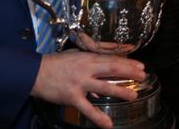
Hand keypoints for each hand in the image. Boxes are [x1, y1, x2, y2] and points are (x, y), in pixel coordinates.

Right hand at [30, 49, 145, 128]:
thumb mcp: (75, 56)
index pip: (111, 59)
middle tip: (143, 75)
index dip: (127, 62)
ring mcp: (80, 83)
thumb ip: (90, 63)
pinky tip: (108, 124)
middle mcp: (86, 69)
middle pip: (112, 69)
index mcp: (87, 58)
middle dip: (129, 72)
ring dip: (120, 91)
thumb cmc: (55, 63)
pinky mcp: (72, 97)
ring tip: (133, 95)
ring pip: (104, 87)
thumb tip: (103, 72)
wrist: (34, 73)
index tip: (140, 65)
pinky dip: (98, 117)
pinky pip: (87, 109)